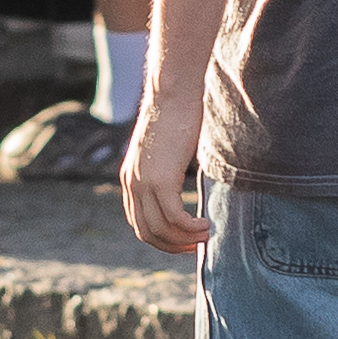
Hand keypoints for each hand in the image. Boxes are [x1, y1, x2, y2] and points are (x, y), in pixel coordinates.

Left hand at [115, 102, 209, 258]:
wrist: (174, 92)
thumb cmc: (178, 116)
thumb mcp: (167, 151)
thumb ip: (168, 172)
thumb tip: (185, 189)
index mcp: (131, 179)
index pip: (139, 223)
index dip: (162, 239)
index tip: (184, 241)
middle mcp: (132, 184)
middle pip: (147, 232)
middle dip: (172, 246)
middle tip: (196, 246)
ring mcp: (143, 183)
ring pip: (161, 229)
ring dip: (185, 239)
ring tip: (206, 236)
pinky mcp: (160, 180)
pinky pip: (174, 218)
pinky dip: (191, 228)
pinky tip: (207, 225)